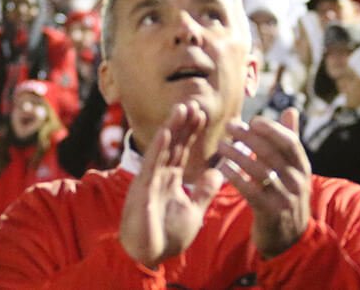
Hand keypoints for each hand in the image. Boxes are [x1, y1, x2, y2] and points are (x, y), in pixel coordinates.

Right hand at [119, 102, 223, 267]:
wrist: (149, 256)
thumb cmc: (167, 237)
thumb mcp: (194, 211)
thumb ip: (204, 192)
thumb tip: (217, 172)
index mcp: (170, 179)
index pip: (182, 150)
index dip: (191, 131)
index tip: (202, 113)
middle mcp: (158, 175)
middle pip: (173, 144)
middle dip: (183, 124)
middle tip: (193, 102)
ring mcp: (149, 180)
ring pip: (162, 149)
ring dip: (172, 128)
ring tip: (181, 109)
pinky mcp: (142, 189)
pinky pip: (151, 165)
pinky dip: (158, 148)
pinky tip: (165, 133)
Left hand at [217, 108, 309, 258]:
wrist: (288, 237)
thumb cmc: (285, 194)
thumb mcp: (292, 169)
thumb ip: (290, 140)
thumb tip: (290, 109)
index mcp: (303, 167)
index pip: (290, 142)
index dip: (271, 129)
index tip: (252, 120)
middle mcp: (297, 182)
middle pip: (272, 153)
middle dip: (249, 137)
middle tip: (230, 127)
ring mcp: (285, 198)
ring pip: (259, 171)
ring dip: (238, 155)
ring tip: (221, 145)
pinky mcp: (270, 212)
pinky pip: (251, 191)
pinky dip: (236, 177)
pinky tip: (223, 168)